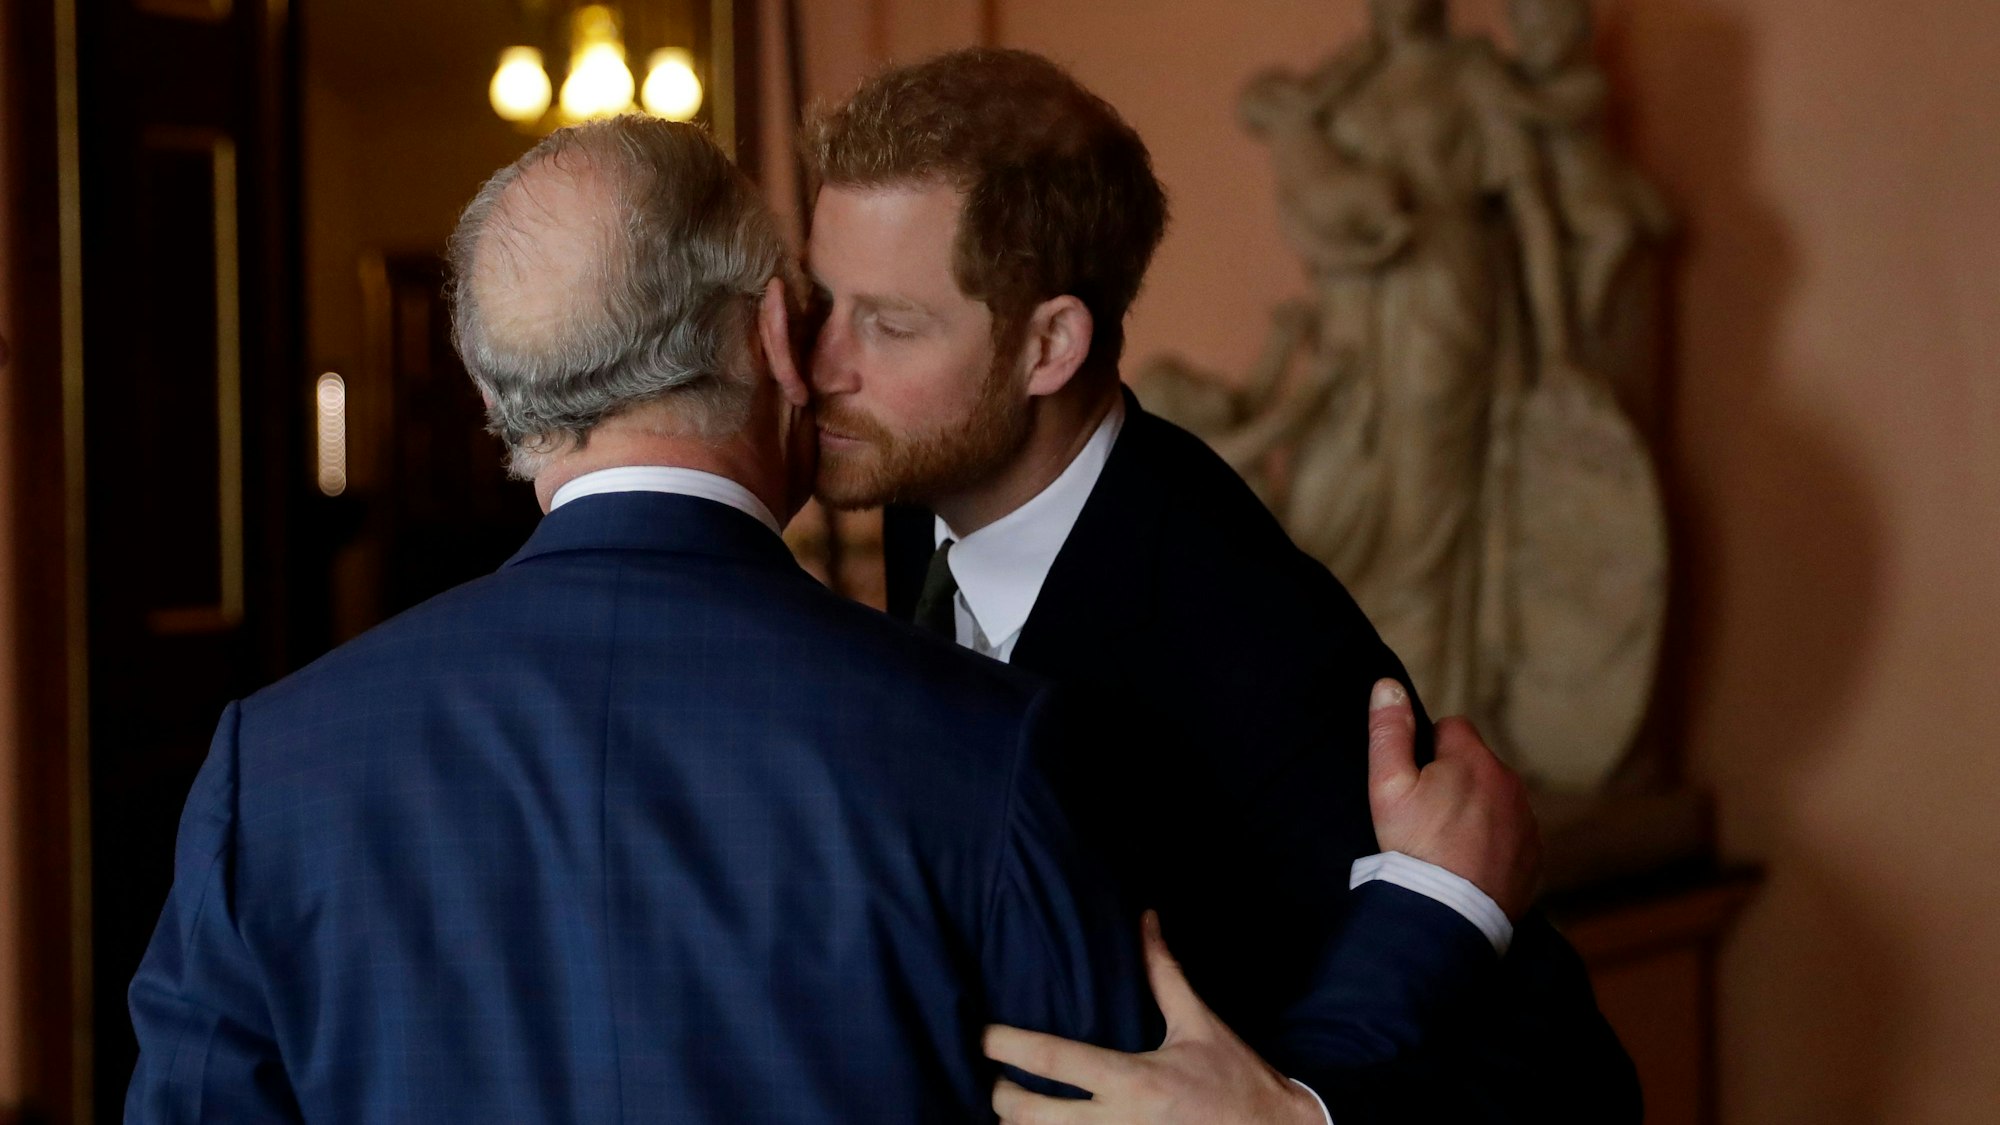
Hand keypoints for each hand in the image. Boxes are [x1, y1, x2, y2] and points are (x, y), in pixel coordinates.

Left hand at [985, 912, 1323, 1124]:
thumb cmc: (1236, 1079)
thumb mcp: (1198, 1024)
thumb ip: (1163, 972)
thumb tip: (1146, 918)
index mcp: (1135, 1080)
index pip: (1054, 1061)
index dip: (1007, 1046)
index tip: (980, 1034)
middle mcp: (1120, 1123)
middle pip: (1030, 1117)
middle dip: (1000, 1099)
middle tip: (992, 1080)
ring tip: (1010, 1110)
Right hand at [1366, 679, 1540, 919]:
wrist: (1449, 915)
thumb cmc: (1413, 847)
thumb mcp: (1387, 786)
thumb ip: (1388, 731)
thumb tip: (1388, 684)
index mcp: (1473, 759)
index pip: (1452, 728)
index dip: (1428, 749)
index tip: (1415, 782)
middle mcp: (1509, 783)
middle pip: (1477, 764)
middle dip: (1455, 779)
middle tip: (1426, 817)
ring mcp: (1526, 821)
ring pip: (1496, 798)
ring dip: (1477, 810)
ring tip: (1446, 844)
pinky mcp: (1534, 855)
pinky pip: (1512, 834)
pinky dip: (1493, 842)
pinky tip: (1467, 864)